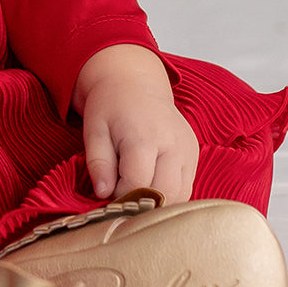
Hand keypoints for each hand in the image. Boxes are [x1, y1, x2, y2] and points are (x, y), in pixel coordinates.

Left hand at [72, 45, 198, 205]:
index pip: (138, 185)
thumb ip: (98, 163)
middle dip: (140, 205)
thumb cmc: (110, 105)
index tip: (107, 194)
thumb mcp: (94, 130)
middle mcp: (173, 144)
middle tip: (121, 198)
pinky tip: (150, 186)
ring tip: (135, 191)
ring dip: (157, 203)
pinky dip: (169, 195)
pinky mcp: (193, 154)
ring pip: (180, 196)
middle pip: (164, 194)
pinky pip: (187, 187)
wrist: (134, 82)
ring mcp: (187, 150)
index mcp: (145, 137)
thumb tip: (102, 194)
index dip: (120, 197)